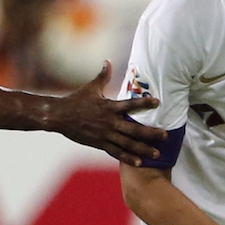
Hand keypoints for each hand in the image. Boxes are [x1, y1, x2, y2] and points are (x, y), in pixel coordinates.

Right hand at [45, 61, 166, 165]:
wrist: (59, 116)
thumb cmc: (75, 100)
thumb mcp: (91, 87)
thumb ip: (103, 75)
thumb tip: (108, 61)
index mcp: (109, 107)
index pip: (130, 104)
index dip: (144, 103)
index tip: (158, 102)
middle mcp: (110, 122)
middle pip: (134, 129)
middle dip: (151, 133)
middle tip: (165, 135)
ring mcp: (105, 134)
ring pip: (128, 143)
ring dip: (143, 149)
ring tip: (157, 154)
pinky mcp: (99, 143)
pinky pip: (116, 152)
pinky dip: (128, 158)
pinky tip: (139, 163)